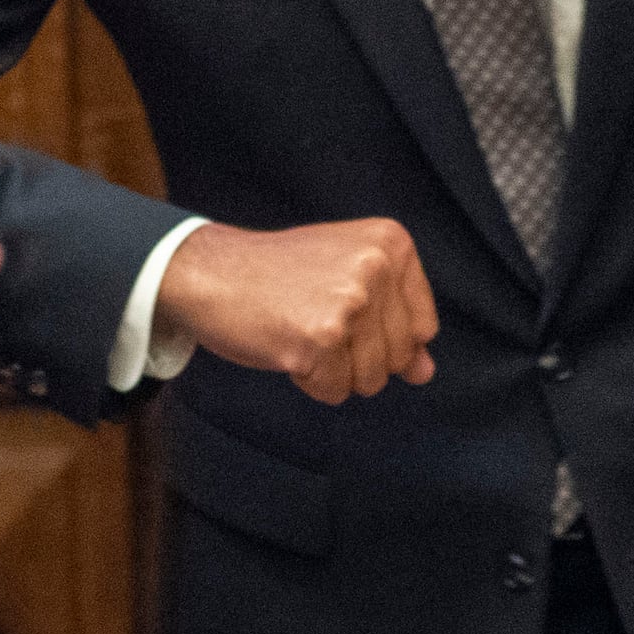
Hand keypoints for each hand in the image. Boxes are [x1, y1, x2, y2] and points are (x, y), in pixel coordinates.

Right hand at [156, 219, 437, 404]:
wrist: (208, 272)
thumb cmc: (277, 275)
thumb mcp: (347, 279)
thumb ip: (394, 322)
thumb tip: (425, 372)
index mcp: (391, 243)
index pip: (423, 327)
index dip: (383, 337)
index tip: (343, 312)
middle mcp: (376, 266)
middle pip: (399, 357)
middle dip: (357, 357)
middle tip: (313, 320)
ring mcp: (349, 302)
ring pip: (370, 380)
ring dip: (333, 371)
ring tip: (300, 330)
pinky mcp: (319, 338)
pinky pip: (335, 391)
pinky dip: (309, 381)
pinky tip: (286, 345)